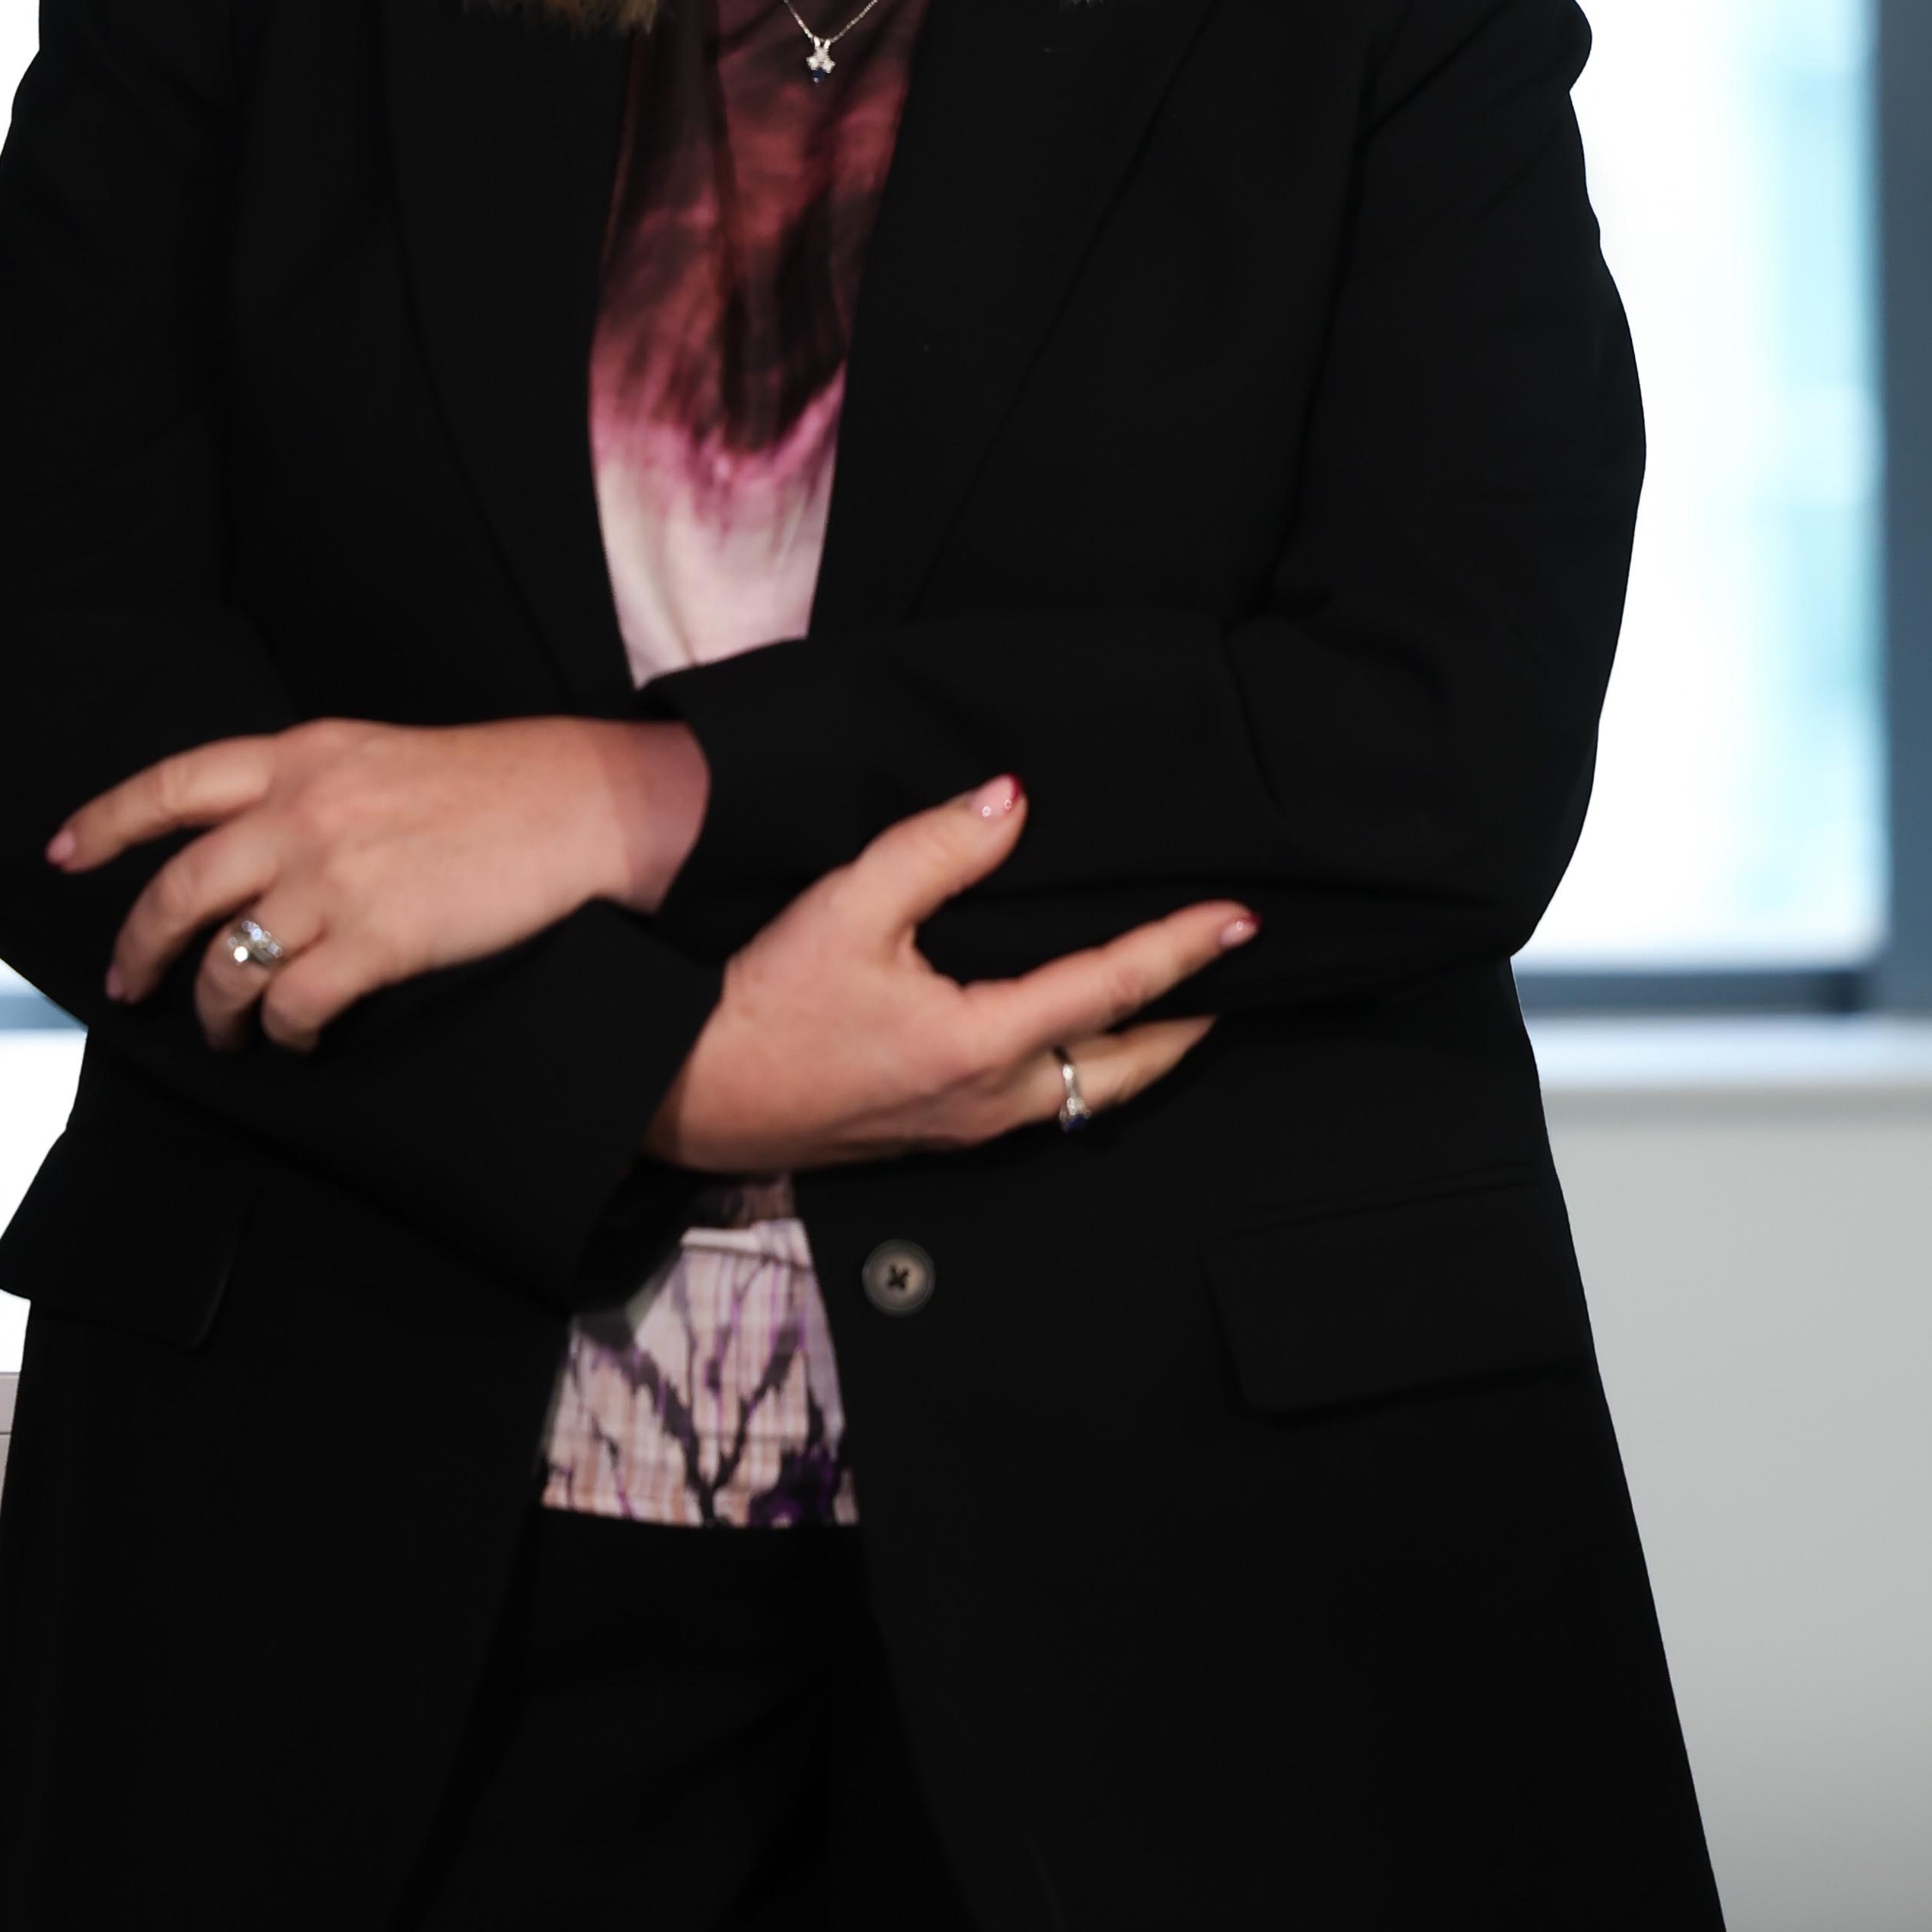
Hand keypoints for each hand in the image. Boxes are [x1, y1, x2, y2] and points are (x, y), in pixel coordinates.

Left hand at [46, 714, 709, 1051]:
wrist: (580, 804)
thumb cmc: (491, 781)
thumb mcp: (377, 753)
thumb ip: (306, 785)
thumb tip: (248, 837)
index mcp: (299, 754)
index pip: (171, 784)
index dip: (106, 821)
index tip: (62, 853)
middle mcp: (301, 812)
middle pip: (179, 888)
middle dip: (139, 946)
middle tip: (128, 983)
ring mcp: (335, 877)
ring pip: (228, 961)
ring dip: (213, 1009)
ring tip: (225, 1031)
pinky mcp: (378, 940)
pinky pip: (294, 1007)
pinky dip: (285, 1035)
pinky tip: (298, 1039)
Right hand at [644, 772, 1253, 1170]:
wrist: (692, 1094)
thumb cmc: (765, 1003)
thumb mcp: (846, 905)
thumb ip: (935, 847)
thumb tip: (1012, 799)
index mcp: (980, 1041)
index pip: (1111, 989)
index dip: (1182, 950)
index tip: (1239, 920)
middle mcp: (990, 1099)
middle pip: (1125, 1070)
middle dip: (1188, 1027)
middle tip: (1235, 986)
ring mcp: (965, 1126)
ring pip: (1086, 1097)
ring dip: (1141, 1054)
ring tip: (1175, 1013)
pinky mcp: (935, 1131)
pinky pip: (1041, 1105)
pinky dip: (1087, 1071)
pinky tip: (1077, 1042)